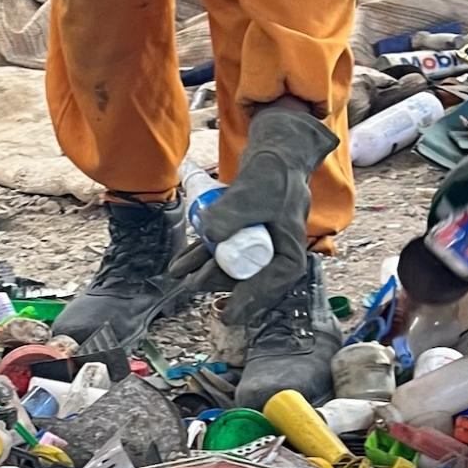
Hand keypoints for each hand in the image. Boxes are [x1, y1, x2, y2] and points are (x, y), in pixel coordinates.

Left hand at [196, 105, 337, 323]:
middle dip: (215, 282)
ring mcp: (258, 249)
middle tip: (191, 285)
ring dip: (203, 270)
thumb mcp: (254, 193)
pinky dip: (202, 257)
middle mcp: (275, 257)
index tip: (228, 314)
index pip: (268, 286)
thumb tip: (209, 233)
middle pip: (243, 278)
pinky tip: (181, 263)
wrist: (274, 153)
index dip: (246, 301)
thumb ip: (233, 213)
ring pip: (228, 267)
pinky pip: (222, 253)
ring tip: (179, 273)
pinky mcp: (244, 239)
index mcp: (289, 256)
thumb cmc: (274, 174)